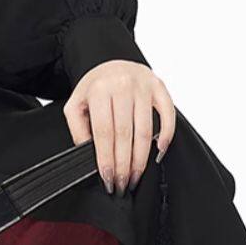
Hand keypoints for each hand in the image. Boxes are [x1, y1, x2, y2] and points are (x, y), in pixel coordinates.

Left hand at [63, 60, 175, 194]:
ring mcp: (144, 86)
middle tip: (122, 184)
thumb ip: (78, 128)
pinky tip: (159, 152)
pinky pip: (168, 114)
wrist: (113, 60)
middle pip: (125, 134)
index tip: (108, 179)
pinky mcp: (159, 87)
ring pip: (145, 130)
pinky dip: (167, 135)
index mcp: (99, 89)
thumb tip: (88, 154)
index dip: (107, 159)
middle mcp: (122, 85)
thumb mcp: (77, 103)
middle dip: (124, 164)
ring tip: (136, 177)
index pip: (104, 132)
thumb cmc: (96, 86)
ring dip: (141, 158)